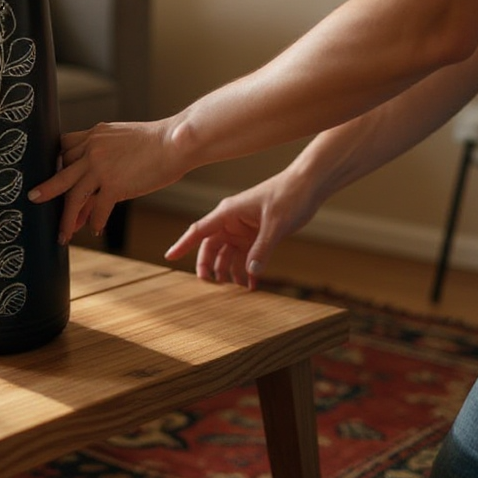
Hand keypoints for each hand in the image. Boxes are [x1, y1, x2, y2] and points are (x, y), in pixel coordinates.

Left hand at [28, 119, 174, 245]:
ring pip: (73, 195)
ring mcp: (101, 167)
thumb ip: (106, 150)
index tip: (54, 175)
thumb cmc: (156, 142)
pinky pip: (98, 208)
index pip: (65, 147)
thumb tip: (97, 175)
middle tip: (33, 198)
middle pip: (62, 172)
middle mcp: (93, 149)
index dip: (58, 162)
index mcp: (94, 135)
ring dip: (66, 217)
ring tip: (62, 234)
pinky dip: (96, 221)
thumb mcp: (122, 137)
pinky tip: (96, 229)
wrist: (176, 142)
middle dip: (47, 188)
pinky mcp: (115, 184)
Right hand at [164, 170, 318, 288]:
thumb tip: (249, 274)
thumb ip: (262, 249)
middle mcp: (232, 221)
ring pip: (227, 253)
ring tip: (236, 292)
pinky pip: (245, 255)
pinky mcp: (256, 234)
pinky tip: (252, 284)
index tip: (169, 257)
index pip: (199, 230)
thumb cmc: (288, 196)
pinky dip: (247, 270)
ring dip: (230, 271)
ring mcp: (243, 228)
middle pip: (211, 246)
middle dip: (208, 266)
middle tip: (211, 287)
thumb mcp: (276, 224)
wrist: (307, 186)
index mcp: (228, 212)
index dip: (183, 244)